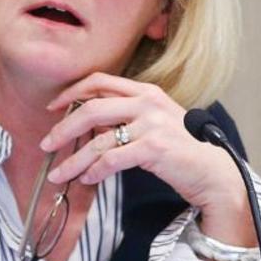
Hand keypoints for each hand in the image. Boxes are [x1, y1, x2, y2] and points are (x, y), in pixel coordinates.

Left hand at [40, 72, 255, 246]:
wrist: (214, 171)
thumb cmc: (184, 149)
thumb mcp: (156, 121)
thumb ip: (127, 116)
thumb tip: (91, 123)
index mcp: (146, 91)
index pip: (99, 82)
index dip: (72, 92)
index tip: (53, 108)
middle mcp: (148, 103)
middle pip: (91, 108)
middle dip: (63, 128)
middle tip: (46, 144)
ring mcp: (151, 124)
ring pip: (98, 140)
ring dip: (74, 160)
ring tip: (59, 174)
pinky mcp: (154, 148)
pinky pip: (112, 159)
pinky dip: (95, 171)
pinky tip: (87, 179)